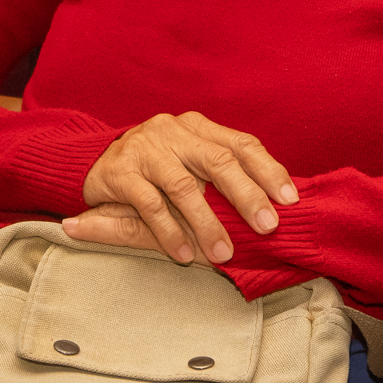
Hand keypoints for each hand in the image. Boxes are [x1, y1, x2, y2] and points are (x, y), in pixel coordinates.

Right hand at [79, 111, 296, 265]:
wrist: (92, 160)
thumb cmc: (155, 168)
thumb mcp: (189, 163)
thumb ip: (221, 177)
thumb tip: (276, 205)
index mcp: (198, 127)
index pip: (241, 144)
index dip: (268, 170)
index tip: (290, 199)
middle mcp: (174, 131)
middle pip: (219, 160)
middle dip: (247, 195)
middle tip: (268, 226)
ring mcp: (146, 149)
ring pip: (185, 187)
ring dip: (207, 224)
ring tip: (224, 254)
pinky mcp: (120, 171)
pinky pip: (151, 205)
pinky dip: (171, 233)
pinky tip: (185, 255)